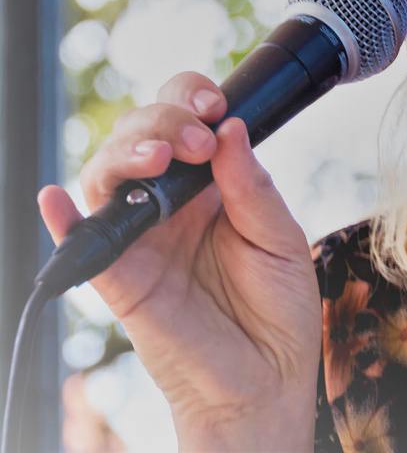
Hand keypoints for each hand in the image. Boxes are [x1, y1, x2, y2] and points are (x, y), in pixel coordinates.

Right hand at [37, 72, 319, 444]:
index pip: (189, 118)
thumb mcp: (280, 238)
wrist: (265, 380)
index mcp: (214, 181)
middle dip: (164, 120)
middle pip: (143, 133)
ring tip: (157, 157)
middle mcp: (172, 200)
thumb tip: (230, 128)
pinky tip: (55, 199)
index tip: (214, 105)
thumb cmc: (278, 306)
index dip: (191, 98)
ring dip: (124, 153)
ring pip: (107, 175)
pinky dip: (62, 219)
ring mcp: (142, 236)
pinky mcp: (120, 278)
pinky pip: (81, 243)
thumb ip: (252, 187)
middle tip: (198, 141)